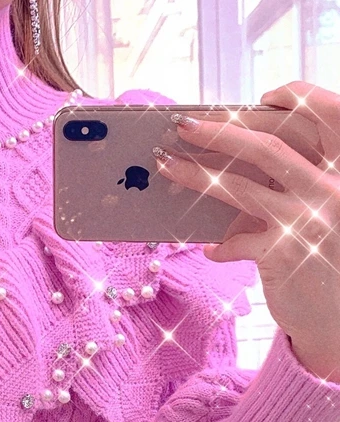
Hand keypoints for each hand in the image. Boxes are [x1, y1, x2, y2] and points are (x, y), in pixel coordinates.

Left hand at [153, 82, 339, 377]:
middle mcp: (335, 189)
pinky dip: (220, 246)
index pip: (331, 115)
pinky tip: (213, 251)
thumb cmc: (333, 259)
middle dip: (220, 132)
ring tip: (166, 166)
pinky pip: (234, 241)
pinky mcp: (282, 253)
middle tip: (184, 125)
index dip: (299, 97)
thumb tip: (244, 160)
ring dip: (194, 176)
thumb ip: (304, 184)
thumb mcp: (331, 212)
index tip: (265, 95)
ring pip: (238, 188)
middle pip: (268, 147)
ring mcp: (308, 220)